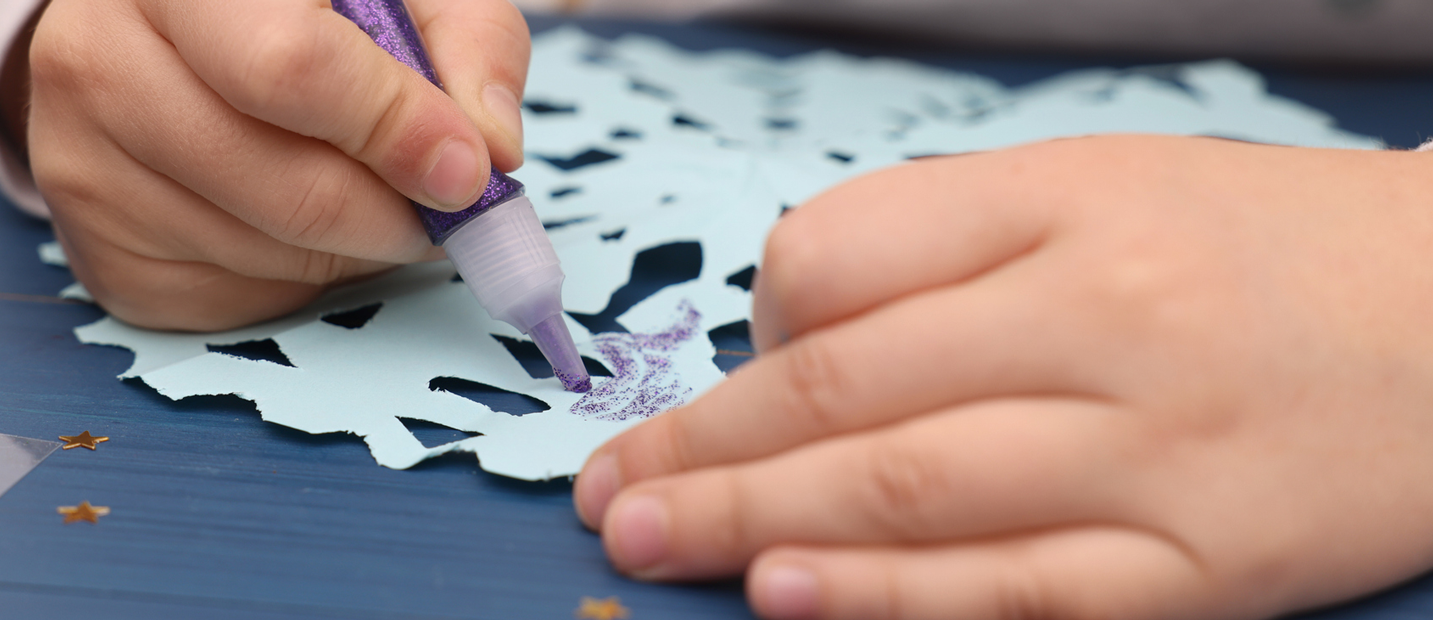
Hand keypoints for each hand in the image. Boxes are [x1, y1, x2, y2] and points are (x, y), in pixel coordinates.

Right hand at [19, 0, 528, 329]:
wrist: (155, 31)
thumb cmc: (295, 6)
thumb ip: (467, 44)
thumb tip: (492, 151)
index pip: (291, 69)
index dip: (395, 131)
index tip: (469, 171)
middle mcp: (98, 59)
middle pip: (286, 186)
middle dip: (394, 214)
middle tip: (443, 205)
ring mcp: (80, 161)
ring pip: (266, 252)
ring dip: (356, 249)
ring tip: (376, 198)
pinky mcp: (93, 247)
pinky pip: (232, 297)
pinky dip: (300, 278)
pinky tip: (304, 224)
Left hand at [574, 135, 1432, 619]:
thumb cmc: (1256, 250)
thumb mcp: (1104, 188)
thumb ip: (948, 240)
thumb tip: (793, 335)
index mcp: (1066, 203)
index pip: (843, 256)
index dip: (747, 331)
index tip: (713, 385)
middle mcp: (1100, 318)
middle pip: (846, 386)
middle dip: (705, 446)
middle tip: (608, 489)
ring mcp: (1152, 451)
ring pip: (911, 493)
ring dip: (758, 523)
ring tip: (650, 542)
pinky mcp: (1202, 568)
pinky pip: (1020, 592)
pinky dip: (893, 603)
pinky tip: (790, 600)